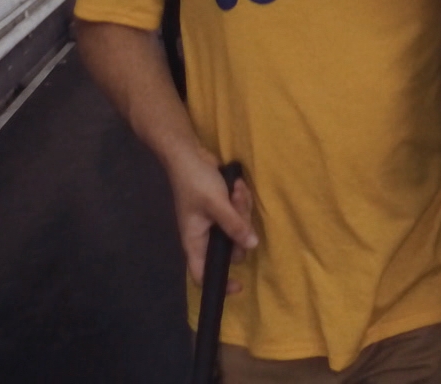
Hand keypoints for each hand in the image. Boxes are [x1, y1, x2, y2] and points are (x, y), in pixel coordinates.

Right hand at [167, 149, 256, 293]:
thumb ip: (234, 225)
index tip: (239, 285)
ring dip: (242, 208)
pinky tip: (237, 185)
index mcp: (195, 241)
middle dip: (241, 226)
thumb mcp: (216, 204)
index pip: (202, 273)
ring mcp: (214, 222)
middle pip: (231, 247)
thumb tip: (252, 246)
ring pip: (239, 228)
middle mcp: (205, 236)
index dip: (218, 284)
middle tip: (237, 202)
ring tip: (236, 189)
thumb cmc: (195, 181)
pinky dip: (240, 200)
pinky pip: (239, 213)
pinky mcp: (222, 210)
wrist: (189, 154)